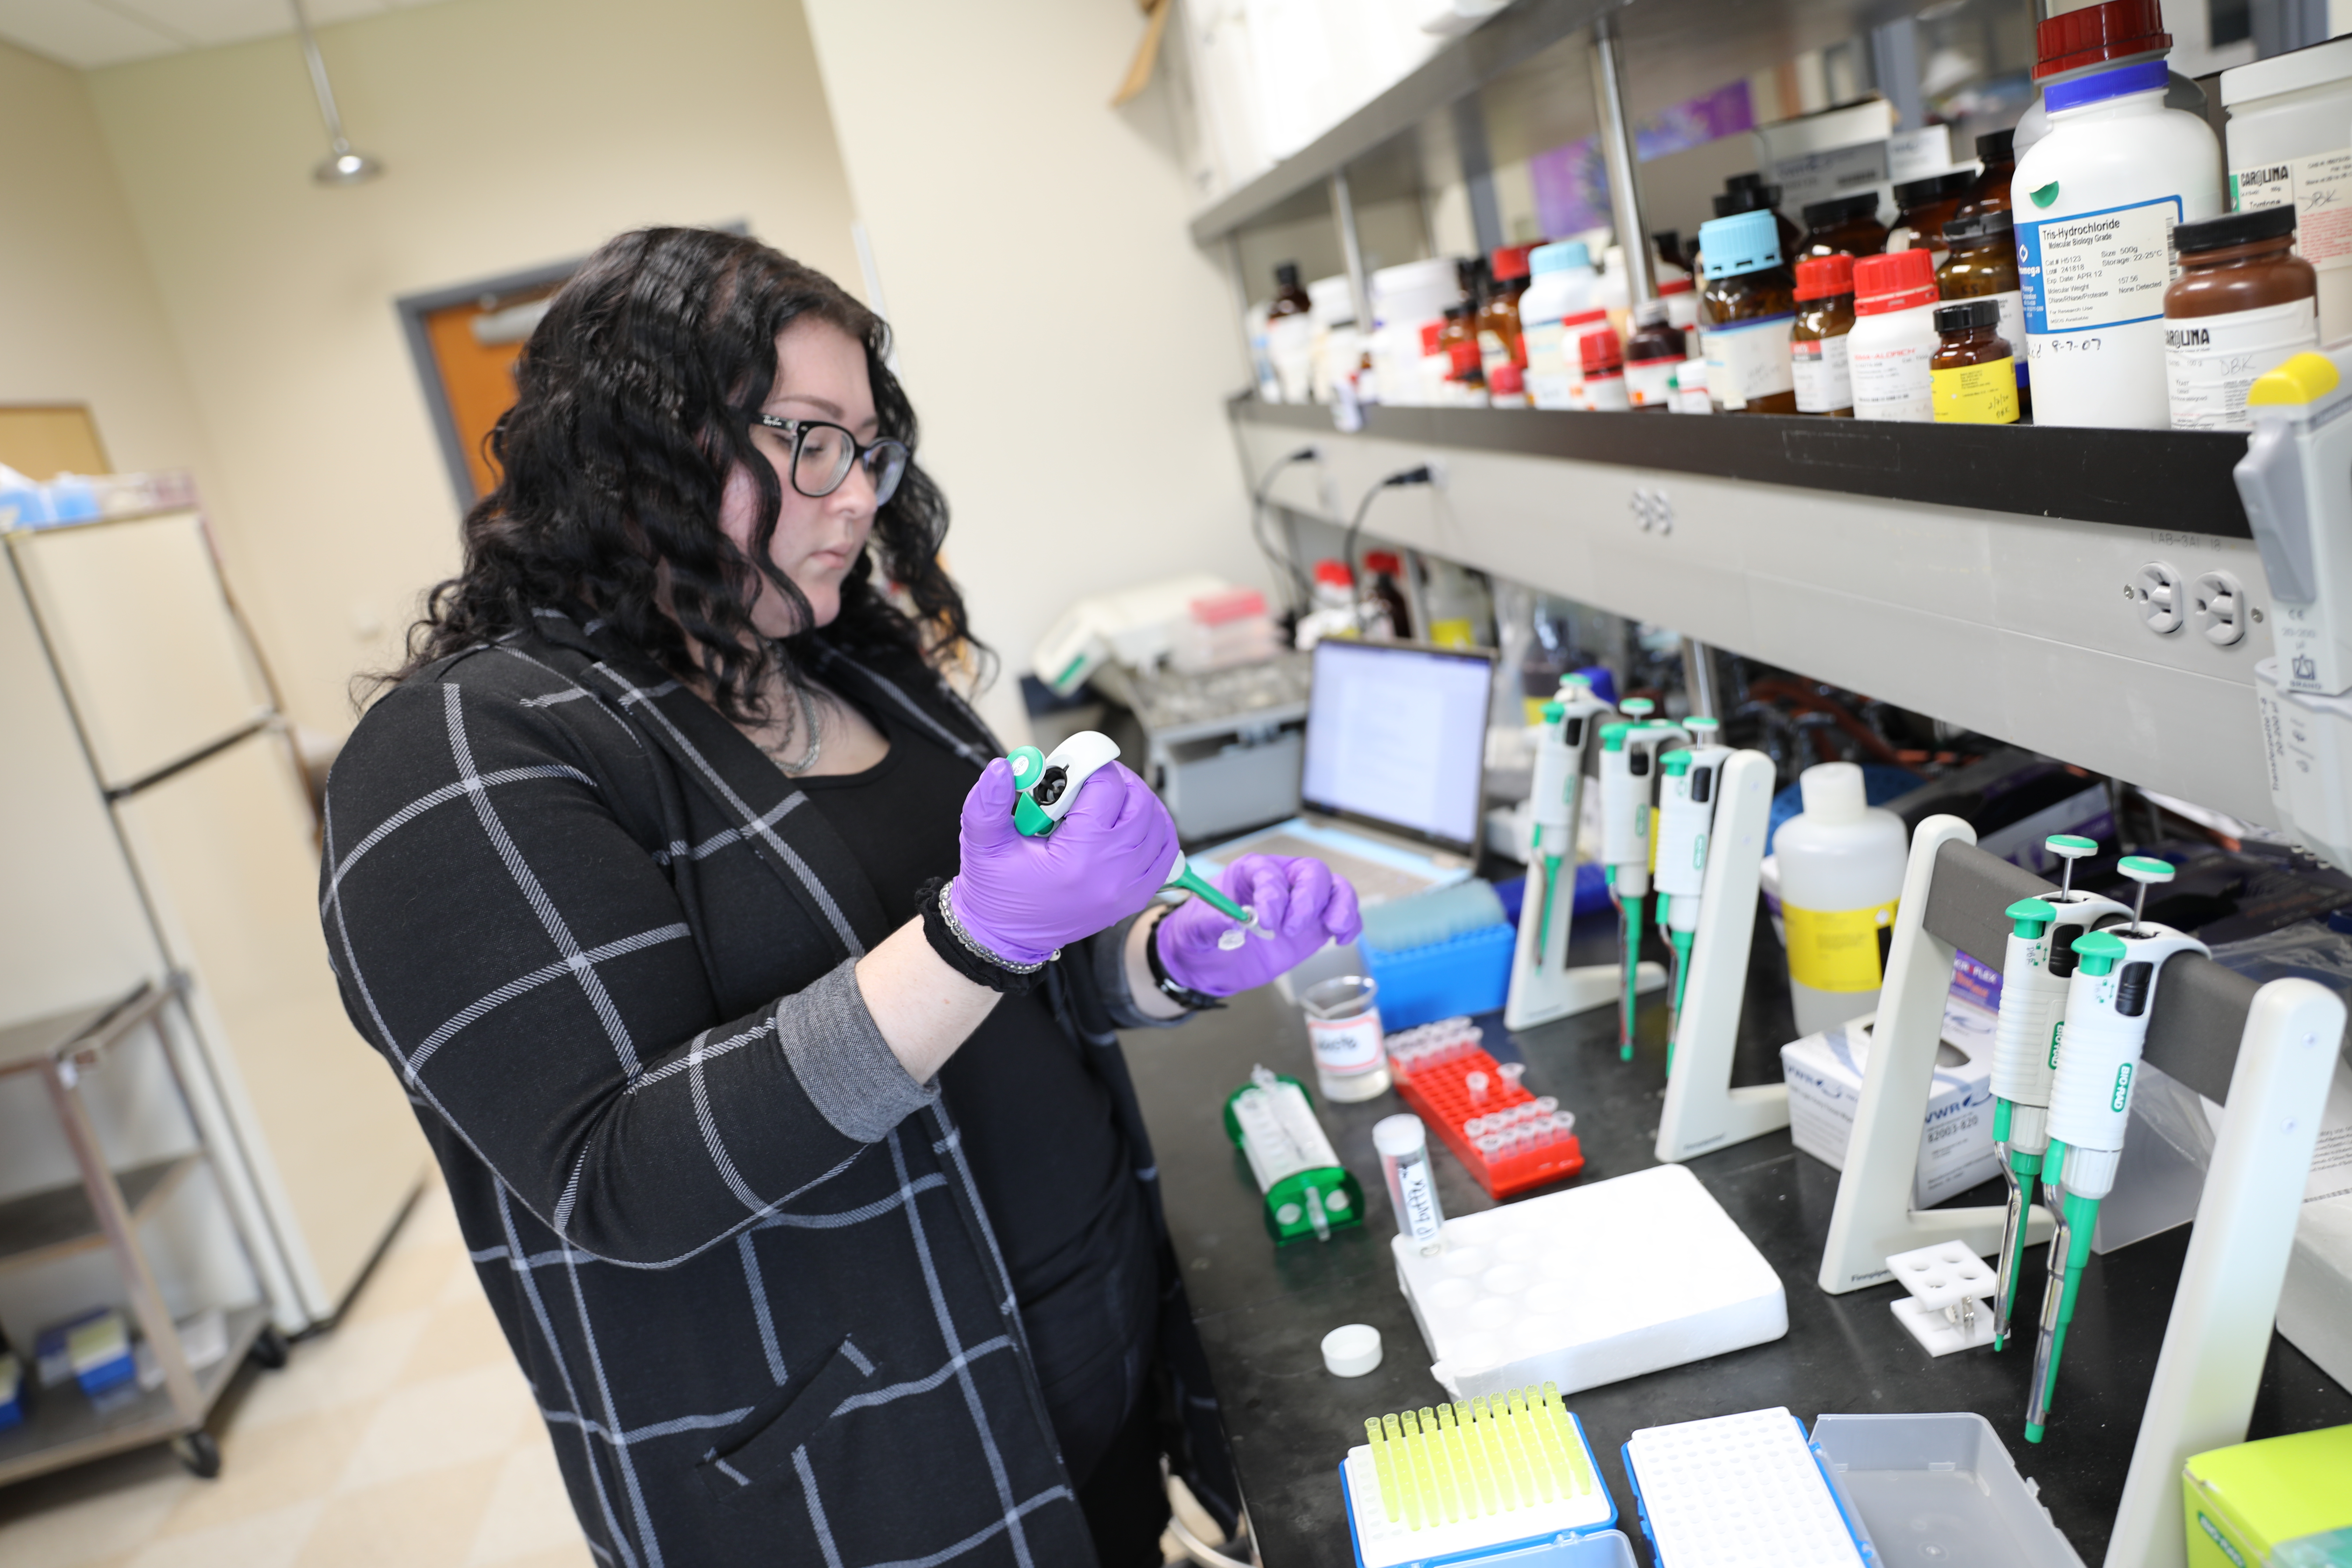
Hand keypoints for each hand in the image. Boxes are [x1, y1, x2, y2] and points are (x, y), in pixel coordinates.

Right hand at [949, 758, 1177, 965]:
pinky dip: (1156, 832)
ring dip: (1138, 803)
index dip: (1091, 767)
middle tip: (1091, 778)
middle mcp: (1111, 876)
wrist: (1005, 936)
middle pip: (1140, 804)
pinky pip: (1166, 856)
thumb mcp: (982, 844)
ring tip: (1108, 798)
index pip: (1106, 791)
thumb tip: (1003, 768)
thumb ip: (988, 803)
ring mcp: (1128, 889)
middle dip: (1118, 781)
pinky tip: (1131, 823)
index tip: (1073, 766)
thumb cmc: (995, 891)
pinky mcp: (1134, 898)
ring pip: (1159, 826)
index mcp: (1076, 860)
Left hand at [1157, 854, 1361, 996]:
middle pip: (1311, 873)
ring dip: (1341, 905)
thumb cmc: (1201, 935)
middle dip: (1308, 899)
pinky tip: (1342, 939)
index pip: (1270, 873)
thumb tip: (1232, 924)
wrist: (1209, 962)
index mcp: (1250, 872)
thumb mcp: (1195, 930)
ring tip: (1335, 928)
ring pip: (1334, 888)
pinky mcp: (1314, 926)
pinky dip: (1350, 923)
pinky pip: (1342, 915)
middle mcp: (1282, 881)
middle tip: (1291, 929)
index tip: (1264, 921)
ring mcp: (1301, 903)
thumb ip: (1211, 924)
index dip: (1272, 894)